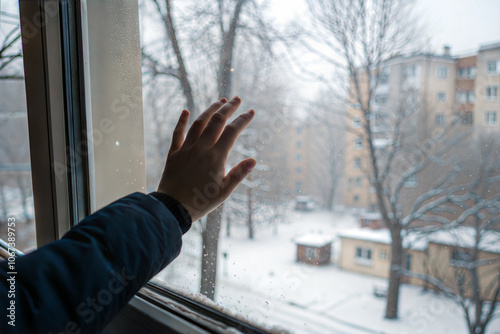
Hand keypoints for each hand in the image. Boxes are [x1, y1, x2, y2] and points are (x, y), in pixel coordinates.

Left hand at [157, 96, 255, 220]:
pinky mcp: (173, 154)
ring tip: (219, 101)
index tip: (250, 112)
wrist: (173, 208)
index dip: (242, 120)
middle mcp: (201, 148)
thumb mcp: (224, 192)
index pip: (232, 132)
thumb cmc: (201, 202)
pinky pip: (177, 133)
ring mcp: (186, 149)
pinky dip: (181, 121)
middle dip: (228, 108)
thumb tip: (253, 160)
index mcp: (216, 157)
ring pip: (199, 123)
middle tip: (236, 99)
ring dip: (209, 110)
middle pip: (216, 121)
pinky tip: (185, 111)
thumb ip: (238, 174)